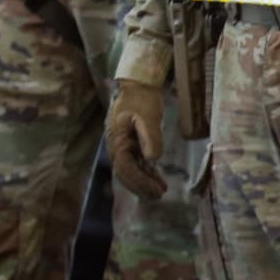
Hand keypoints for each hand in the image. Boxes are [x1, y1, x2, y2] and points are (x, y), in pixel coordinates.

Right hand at [106, 79, 167, 198]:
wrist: (137, 84)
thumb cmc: (141, 98)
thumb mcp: (149, 116)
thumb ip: (151, 137)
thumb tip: (153, 159)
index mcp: (118, 142)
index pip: (125, 168)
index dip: (139, 182)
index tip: (154, 190)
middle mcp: (118, 146)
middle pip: (126, 173)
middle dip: (141, 186)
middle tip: (159, 195)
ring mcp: (124, 145)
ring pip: (132, 169)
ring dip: (145, 181)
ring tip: (161, 190)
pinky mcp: (132, 142)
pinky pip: (137, 161)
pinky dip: (147, 171)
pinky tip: (158, 177)